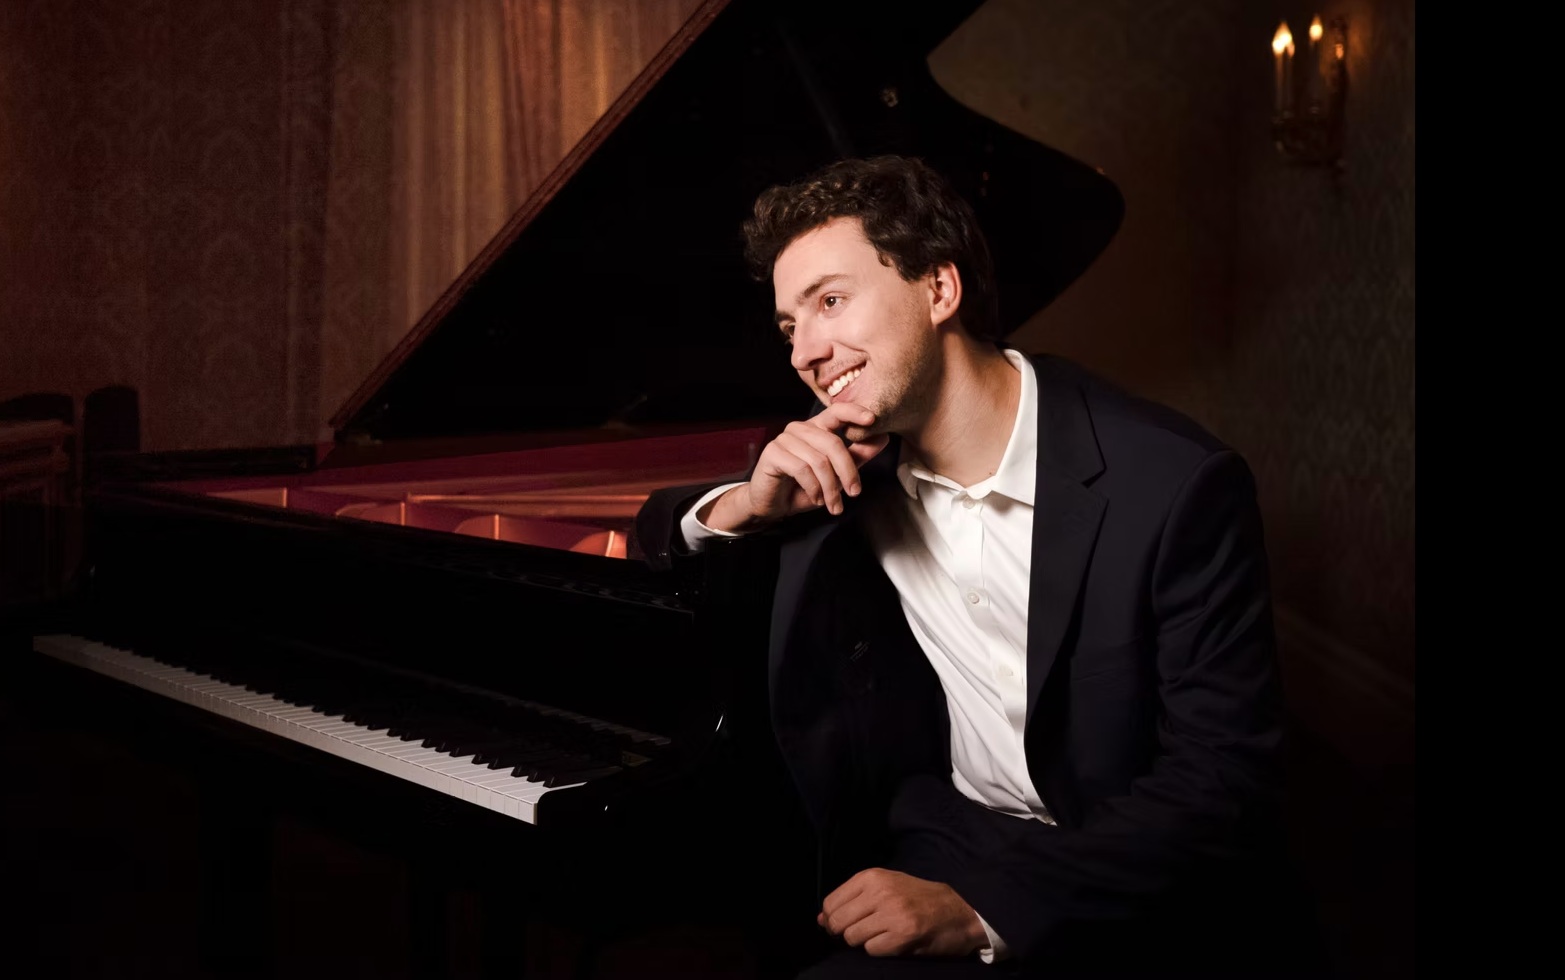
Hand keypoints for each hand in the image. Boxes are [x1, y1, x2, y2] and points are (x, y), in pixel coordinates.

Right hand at [701, 401, 889, 531]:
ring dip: (830, 487)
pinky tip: (815, 498)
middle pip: (833, 443)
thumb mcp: (836, 474)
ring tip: (833, 504)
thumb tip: (884, 438)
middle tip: (854, 493)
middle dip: (847, 472)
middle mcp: (800, 428)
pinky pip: (801, 469)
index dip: (855, 412)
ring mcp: (785, 438)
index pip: (837, 411)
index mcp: (817, 427)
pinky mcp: (772, 452)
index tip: (873, 419)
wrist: (774, 506)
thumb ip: (857, 456)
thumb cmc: (804, 488)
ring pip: (819, 460)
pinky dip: (813, 488)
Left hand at [817, 868, 987, 957]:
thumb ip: (853, 899)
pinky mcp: (902, 936)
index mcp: (872, 876)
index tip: (846, 922)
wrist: (960, 910)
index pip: (831, 903)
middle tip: (864, 931)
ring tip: (883, 934)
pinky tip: (894, 941)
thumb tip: (820, 919)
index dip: (832, 918)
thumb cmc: (919, 898)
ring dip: (864, 941)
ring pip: (853, 938)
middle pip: (838, 922)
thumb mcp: (886, 886)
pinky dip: (879, 950)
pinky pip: (871, 950)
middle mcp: (880, 892)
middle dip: (845, 932)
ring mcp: (891, 914)